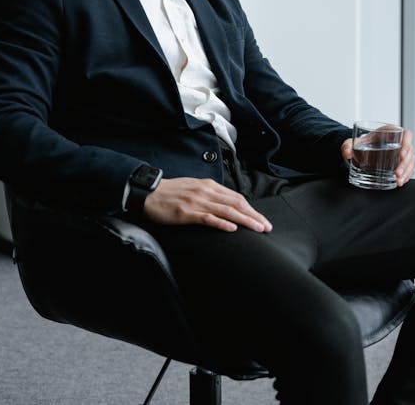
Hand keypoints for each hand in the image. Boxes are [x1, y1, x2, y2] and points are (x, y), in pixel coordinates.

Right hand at [143, 177, 272, 232]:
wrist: (148, 193)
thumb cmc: (170, 193)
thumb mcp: (194, 188)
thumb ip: (209, 195)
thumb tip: (225, 204)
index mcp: (209, 185)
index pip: (235, 197)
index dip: (251, 208)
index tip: (261, 219)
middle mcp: (206, 191)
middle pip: (236, 204)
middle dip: (253, 215)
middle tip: (266, 227)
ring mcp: (197, 202)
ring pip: (226, 211)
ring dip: (245, 220)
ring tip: (257, 229)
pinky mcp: (186, 212)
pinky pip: (208, 218)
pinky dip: (222, 223)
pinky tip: (232, 228)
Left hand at [341, 129, 414, 186]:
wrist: (365, 149)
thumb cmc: (364, 142)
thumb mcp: (355, 142)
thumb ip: (348, 145)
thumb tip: (346, 153)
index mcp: (392, 132)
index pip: (406, 135)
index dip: (407, 143)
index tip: (401, 153)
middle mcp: (401, 142)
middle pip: (410, 151)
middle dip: (405, 163)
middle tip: (397, 173)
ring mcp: (403, 153)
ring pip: (411, 162)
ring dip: (406, 172)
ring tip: (398, 180)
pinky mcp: (403, 163)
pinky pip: (410, 169)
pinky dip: (407, 176)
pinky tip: (400, 182)